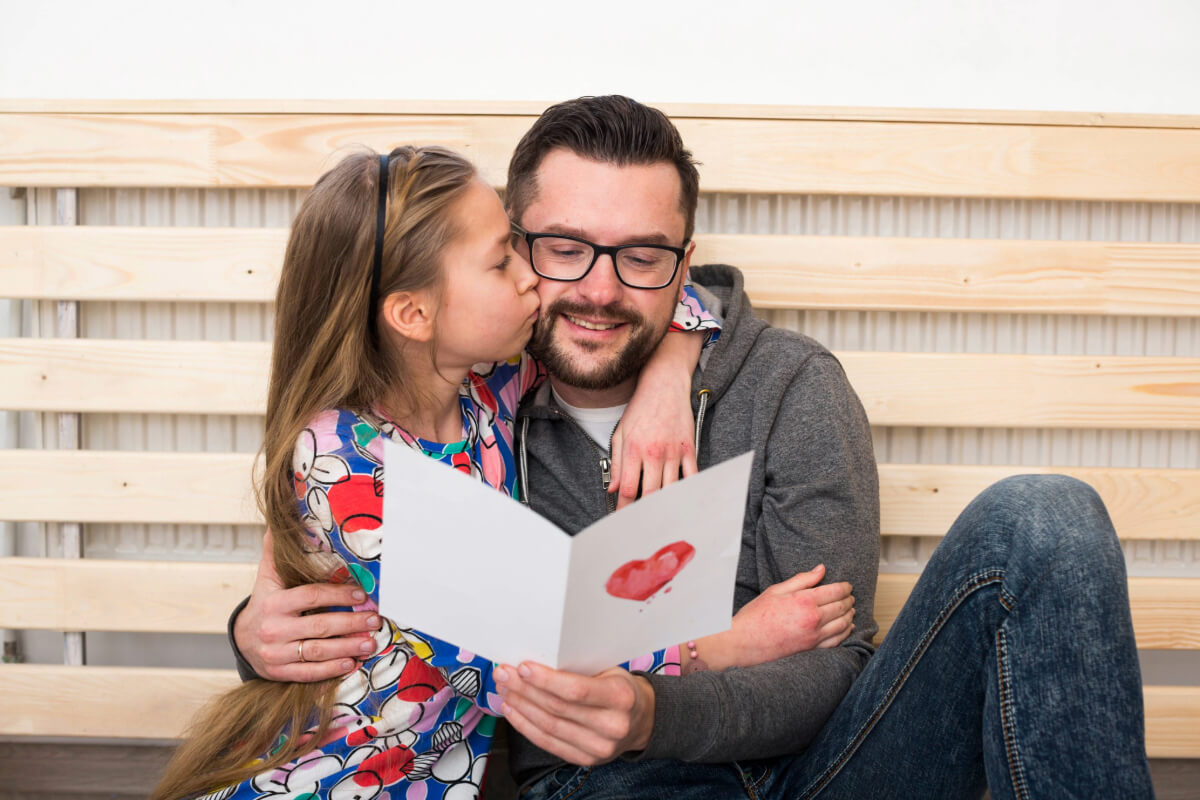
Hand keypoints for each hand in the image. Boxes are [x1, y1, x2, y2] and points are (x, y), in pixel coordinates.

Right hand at [233, 529, 380, 680]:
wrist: (242, 640)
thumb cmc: (264, 604)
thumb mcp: (267, 578)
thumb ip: (275, 553)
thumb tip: (279, 523)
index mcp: (273, 603)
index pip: (311, 597)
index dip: (337, 594)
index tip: (361, 594)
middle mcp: (274, 629)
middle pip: (320, 626)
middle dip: (351, 623)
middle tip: (375, 620)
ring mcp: (276, 654)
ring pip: (318, 652)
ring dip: (348, 647)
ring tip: (370, 642)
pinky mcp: (280, 673)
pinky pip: (309, 673)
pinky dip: (332, 670)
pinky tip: (351, 663)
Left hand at [494, 662, 655, 765]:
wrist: (642, 720)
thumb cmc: (621, 689)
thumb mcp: (610, 670)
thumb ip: (581, 669)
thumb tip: (537, 659)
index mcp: (621, 697)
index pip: (576, 690)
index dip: (546, 680)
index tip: (523, 667)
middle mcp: (612, 726)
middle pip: (557, 708)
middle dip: (524, 689)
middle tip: (504, 674)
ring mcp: (599, 747)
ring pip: (548, 726)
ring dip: (520, 706)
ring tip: (505, 689)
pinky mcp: (586, 759)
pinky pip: (548, 743)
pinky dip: (525, 726)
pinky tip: (513, 710)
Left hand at [609, 333, 700, 508]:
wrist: (664, 384)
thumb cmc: (641, 407)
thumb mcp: (621, 432)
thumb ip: (617, 462)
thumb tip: (614, 487)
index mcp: (634, 450)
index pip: (629, 489)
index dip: (625, 508)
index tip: (623, 519)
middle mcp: (655, 453)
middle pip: (650, 494)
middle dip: (645, 513)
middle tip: (642, 527)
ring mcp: (675, 452)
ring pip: (671, 489)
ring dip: (666, 506)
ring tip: (661, 520)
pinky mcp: (690, 449)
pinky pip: (692, 476)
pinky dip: (689, 491)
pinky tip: (685, 502)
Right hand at [694, 564, 854, 671]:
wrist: (744, 642)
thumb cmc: (756, 615)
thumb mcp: (776, 590)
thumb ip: (802, 580)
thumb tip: (821, 569)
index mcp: (805, 601)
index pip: (835, 591)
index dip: (845, 587)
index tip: (847, 585)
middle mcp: (813, 619)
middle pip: (841, 607)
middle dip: (849, 599)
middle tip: (850, 595)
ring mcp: (814, 636)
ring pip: (843, 624)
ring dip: (850, 615)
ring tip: (851, 609)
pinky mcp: (812, 649)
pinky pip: (836, 641)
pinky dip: (845, 633)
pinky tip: (848, 627)